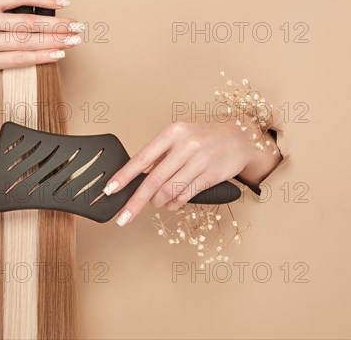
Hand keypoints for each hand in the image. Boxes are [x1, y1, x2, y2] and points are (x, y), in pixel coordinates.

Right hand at [0, 0, 82, 92]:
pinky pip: (18, 59)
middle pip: (28, 21)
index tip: (65, 3)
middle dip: (57, 24)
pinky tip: (56, 55)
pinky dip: (40, 56)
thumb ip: (3, 14)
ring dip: (53, 41)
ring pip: (26, 40)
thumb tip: (40, 18)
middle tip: (78, 27)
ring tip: (72, 41)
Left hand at [104, 117, 281, 226]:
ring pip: (169, 191)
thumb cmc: (203, 137)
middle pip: (153, 181)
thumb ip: (160, 156)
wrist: (240, 137)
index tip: (110, 190)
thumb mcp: (179, 137)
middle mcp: (185, 145)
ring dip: (157, 202)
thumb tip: (136, 179)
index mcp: (172, 133)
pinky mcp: (211, 175)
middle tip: (123, 216)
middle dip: (135, 202)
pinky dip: (173, 203)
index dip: (124, 176)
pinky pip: (185, 196)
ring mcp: (200, 160)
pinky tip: (171, 202)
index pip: (142, 158)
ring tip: (156, 202)